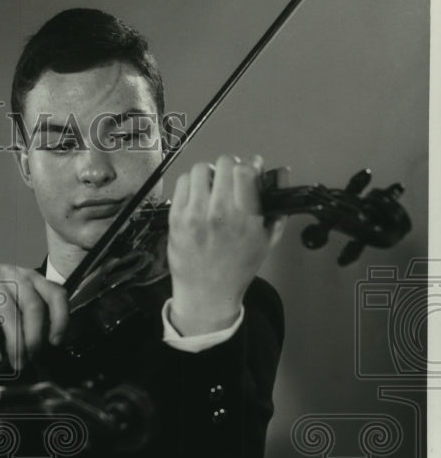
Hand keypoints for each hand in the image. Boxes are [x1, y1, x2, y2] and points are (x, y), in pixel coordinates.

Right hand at [0, 260, 66, 370]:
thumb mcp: (15, 296)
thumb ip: (33, 313)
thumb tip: (54, 341)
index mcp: (30, 277)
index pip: (56, 294)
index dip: (60, 319)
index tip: (56, 341)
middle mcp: (14, 274)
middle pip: (33, 305)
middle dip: (34, 336)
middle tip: (31, 357)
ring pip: (9, 312)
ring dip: (15, 342)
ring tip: (16, 362)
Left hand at [167, 155, 285, 334]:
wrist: (207, 292)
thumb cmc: (237, 268)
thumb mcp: (267, 240)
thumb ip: (277, 206)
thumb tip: (281, 174)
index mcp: (245, 218)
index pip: (246, 171)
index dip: (249, 165)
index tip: (250, 170)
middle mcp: (219, 213)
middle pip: (223, 165)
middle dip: (230, 167)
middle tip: (230, 178)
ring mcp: (194, 215)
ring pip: (200, 170)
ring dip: (209, 174)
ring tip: (212, 186)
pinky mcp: (176, 218)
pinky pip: (182, 183)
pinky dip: (191, 183)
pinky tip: (197, 195)